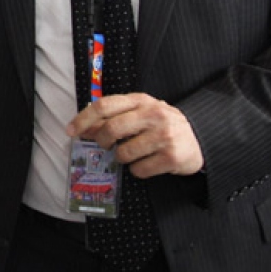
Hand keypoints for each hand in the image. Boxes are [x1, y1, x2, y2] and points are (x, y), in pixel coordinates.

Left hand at [66, 93, 203, 177]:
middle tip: (104, 146)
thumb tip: (83, 128)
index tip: (71, 131)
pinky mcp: (171, 157)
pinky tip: (147, 163)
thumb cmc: (161, 126)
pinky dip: (137, 171)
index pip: (104, 105)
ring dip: (122, 158)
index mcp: (141, 100)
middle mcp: (153, 114)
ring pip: (123, 153)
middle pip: (111, 129)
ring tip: (133, 154)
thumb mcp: (140, 114)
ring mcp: (164, 135)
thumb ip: (114, 117)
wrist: (199, 139)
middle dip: (101, 142)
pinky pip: (139, 170)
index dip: (83, 119)